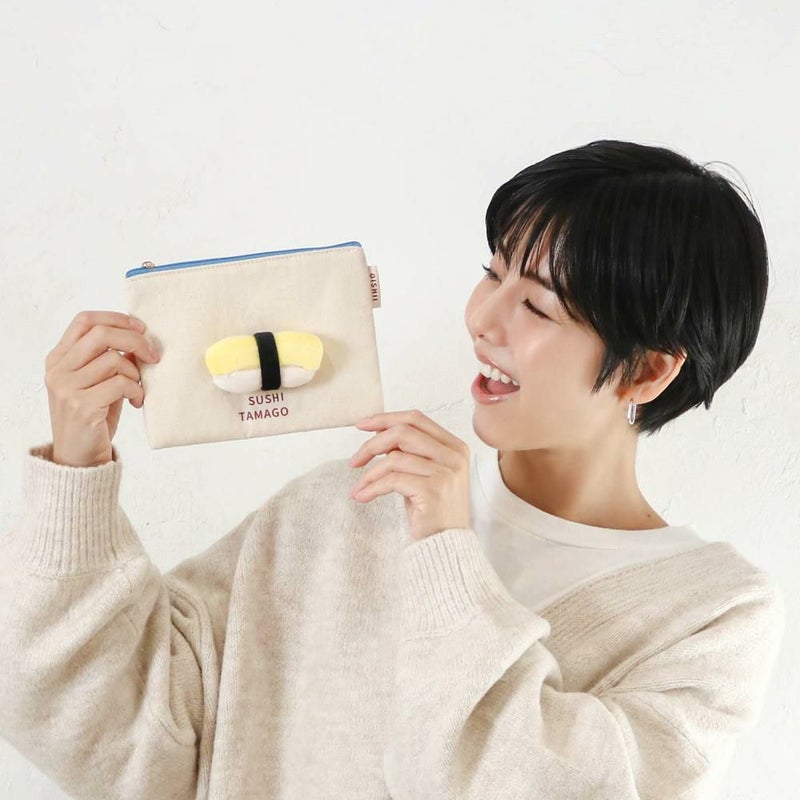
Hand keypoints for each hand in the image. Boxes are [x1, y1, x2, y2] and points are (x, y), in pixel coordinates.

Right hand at [44, 310, 160, 466]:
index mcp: (58, 358)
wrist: (79, 458)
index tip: (141, 328)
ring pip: (115, 360)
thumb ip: (109, 359)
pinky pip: (121, 384)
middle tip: (153, 355)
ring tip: (138, 389)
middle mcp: (58, 370)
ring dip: (136, 374)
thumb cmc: (93, 416)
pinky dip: (137, 391)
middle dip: (135, 341)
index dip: (116, 318)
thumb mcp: (97, 382)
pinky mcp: (82, 406)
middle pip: (102, 335)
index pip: (84, 320)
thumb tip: (139, 336)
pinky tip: (136, 402)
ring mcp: (67, 388)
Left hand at [349, 409, 471, 541]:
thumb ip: (410, 451)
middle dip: (372, 444)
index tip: (361, 425)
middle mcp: (454, 455)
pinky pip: (392, 480)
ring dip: (369, 474)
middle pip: (403, 432)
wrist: (446, 545)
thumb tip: (379, 431)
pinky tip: (363, 496)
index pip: (415, 418)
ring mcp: (446, 473)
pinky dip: (372, 487)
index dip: (385, 418)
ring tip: (359, 488)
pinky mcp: (433, 491)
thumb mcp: (424, 473)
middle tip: (354, 461)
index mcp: (454, 446)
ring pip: (395, 458)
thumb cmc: (432, 509)